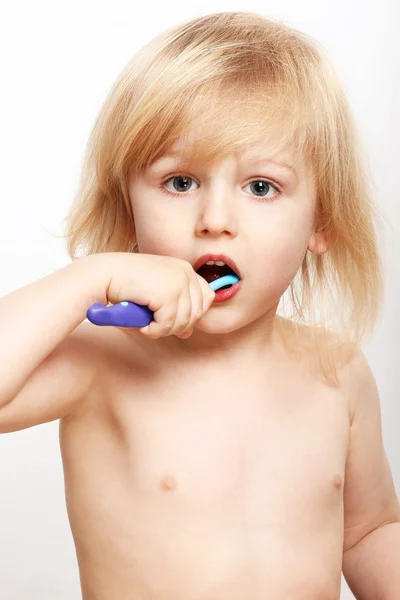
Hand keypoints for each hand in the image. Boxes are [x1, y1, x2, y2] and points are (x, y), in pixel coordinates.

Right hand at [100, 252, 214, 338]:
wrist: (104, 275)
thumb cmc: (125, 286)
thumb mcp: (155, 296)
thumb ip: (175, 310)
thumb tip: (188, 332)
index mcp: (184, 269)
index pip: (206, 297)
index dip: (192, 314)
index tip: (172, 320)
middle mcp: (185, 272)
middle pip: (197, 313)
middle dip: (177, 325)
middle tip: (155, 325)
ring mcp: (178, 282)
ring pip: (183, 322)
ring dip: (163, 330)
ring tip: (146, 324)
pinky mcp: (168, 293)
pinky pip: (168, 324)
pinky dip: (154, 331)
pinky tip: (142, 326)